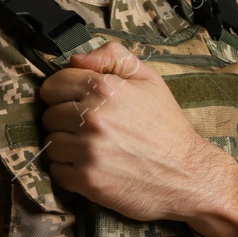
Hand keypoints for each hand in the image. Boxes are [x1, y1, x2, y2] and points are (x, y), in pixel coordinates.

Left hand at [37, 40, 237, 230]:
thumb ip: (113, 57)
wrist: (188, 174)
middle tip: (89, 128)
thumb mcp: (149, 80)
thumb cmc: (167, 127)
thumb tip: (77, 58)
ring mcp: (88, 150)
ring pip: (51, 143)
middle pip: (49, 115)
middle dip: (65, 121)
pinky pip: (57, 171)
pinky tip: (91, 166)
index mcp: (105, 89)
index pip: (54, 85)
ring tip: (92, 148)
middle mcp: (92, 118)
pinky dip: (69, 170)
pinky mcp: (87, 180)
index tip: (76, 103)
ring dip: (66, 146)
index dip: (63, 94)